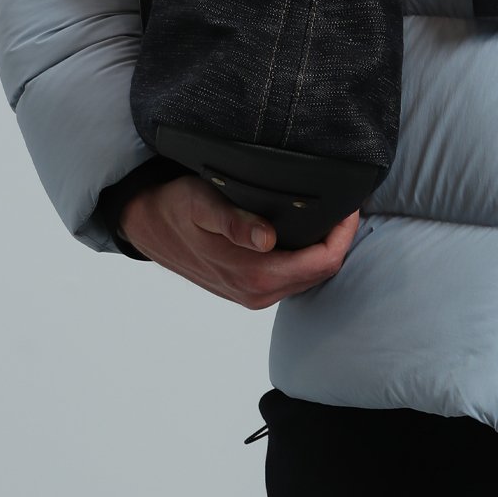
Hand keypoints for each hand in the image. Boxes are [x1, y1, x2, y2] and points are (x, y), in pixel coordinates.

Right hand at [118, 175, 360, 307]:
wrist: (148, 225)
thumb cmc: (177, 207)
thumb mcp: (203, 204)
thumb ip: (235, 222)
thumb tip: (267, 239)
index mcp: (254, 275)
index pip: (323, 262)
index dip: (343, 234)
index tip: (349, 203)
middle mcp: (258, 292)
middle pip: (322, 271)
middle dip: (339, 239)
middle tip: (345, 201)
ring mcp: (255, 295)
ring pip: (310, 276)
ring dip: (324, 247)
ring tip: (329, 211)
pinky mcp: (250, 290)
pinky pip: (293, 278)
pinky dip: (307, 255)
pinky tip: (306, 229)